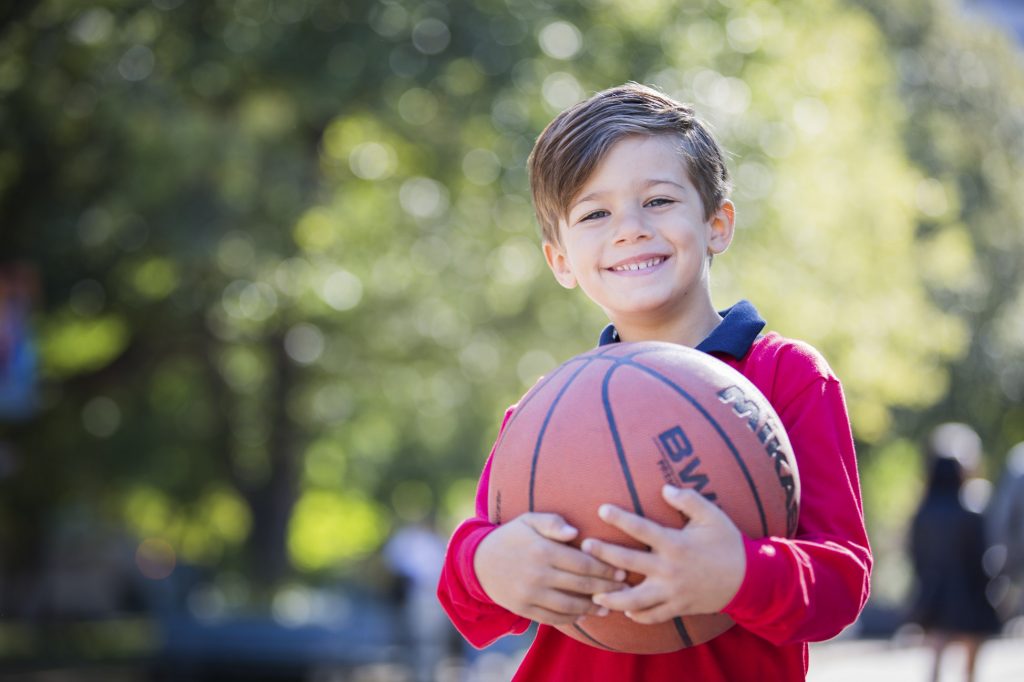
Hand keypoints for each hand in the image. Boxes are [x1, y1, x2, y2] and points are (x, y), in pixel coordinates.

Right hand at [474, 512, 627, 625]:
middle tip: (623, 590)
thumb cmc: (512, 537)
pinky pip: (553, 618)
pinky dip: (571, 618)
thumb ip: (553, 522)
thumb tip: (575, 533)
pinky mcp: (523, 609)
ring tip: (607, 606)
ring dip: (592, 607)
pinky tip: (583, 614)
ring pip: (570, 606)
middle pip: (581, 585)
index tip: (621, 571)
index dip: (605, 569)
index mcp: (542, 550)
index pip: (583, 562)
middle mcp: (537, 574)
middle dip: (606, 589)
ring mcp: (530, 594)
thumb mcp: (528, 520)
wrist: (479, 562)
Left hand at [583, 485, 745, 623]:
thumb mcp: (713, 516)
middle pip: (628, 564)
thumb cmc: (728, 543)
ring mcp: (672, 592)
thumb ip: (689, 500)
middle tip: (584, 547)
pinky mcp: (678, 608)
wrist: (749, 580)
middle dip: (603, 555)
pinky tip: (624, 611)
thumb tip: (665, 488)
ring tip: (594, 592)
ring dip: (613, 597)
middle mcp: (670, 570)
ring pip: (635, 600)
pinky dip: (638, 616)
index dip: (620, 518)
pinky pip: (653, 616)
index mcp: (676, 544)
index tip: (601, 509)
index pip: (642, 529)